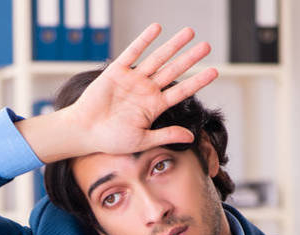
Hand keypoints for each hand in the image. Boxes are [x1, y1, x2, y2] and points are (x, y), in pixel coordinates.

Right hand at [64, 23, 217, 154]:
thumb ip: (166, 135)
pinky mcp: (116, 72)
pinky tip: (157, 29)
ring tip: (190, 32)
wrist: (84, 132)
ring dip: (173, 45)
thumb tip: (191, 137)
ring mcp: (132, 80)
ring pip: (157, 59)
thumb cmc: (110, 139)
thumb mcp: (142, 140)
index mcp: (153, 107)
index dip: (198, 82)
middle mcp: (146, 90)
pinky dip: (144, 40)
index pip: (181, 91)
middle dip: (190, 58)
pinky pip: (133, 53)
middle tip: (207, 47)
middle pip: (173, 70)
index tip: (214, 72)